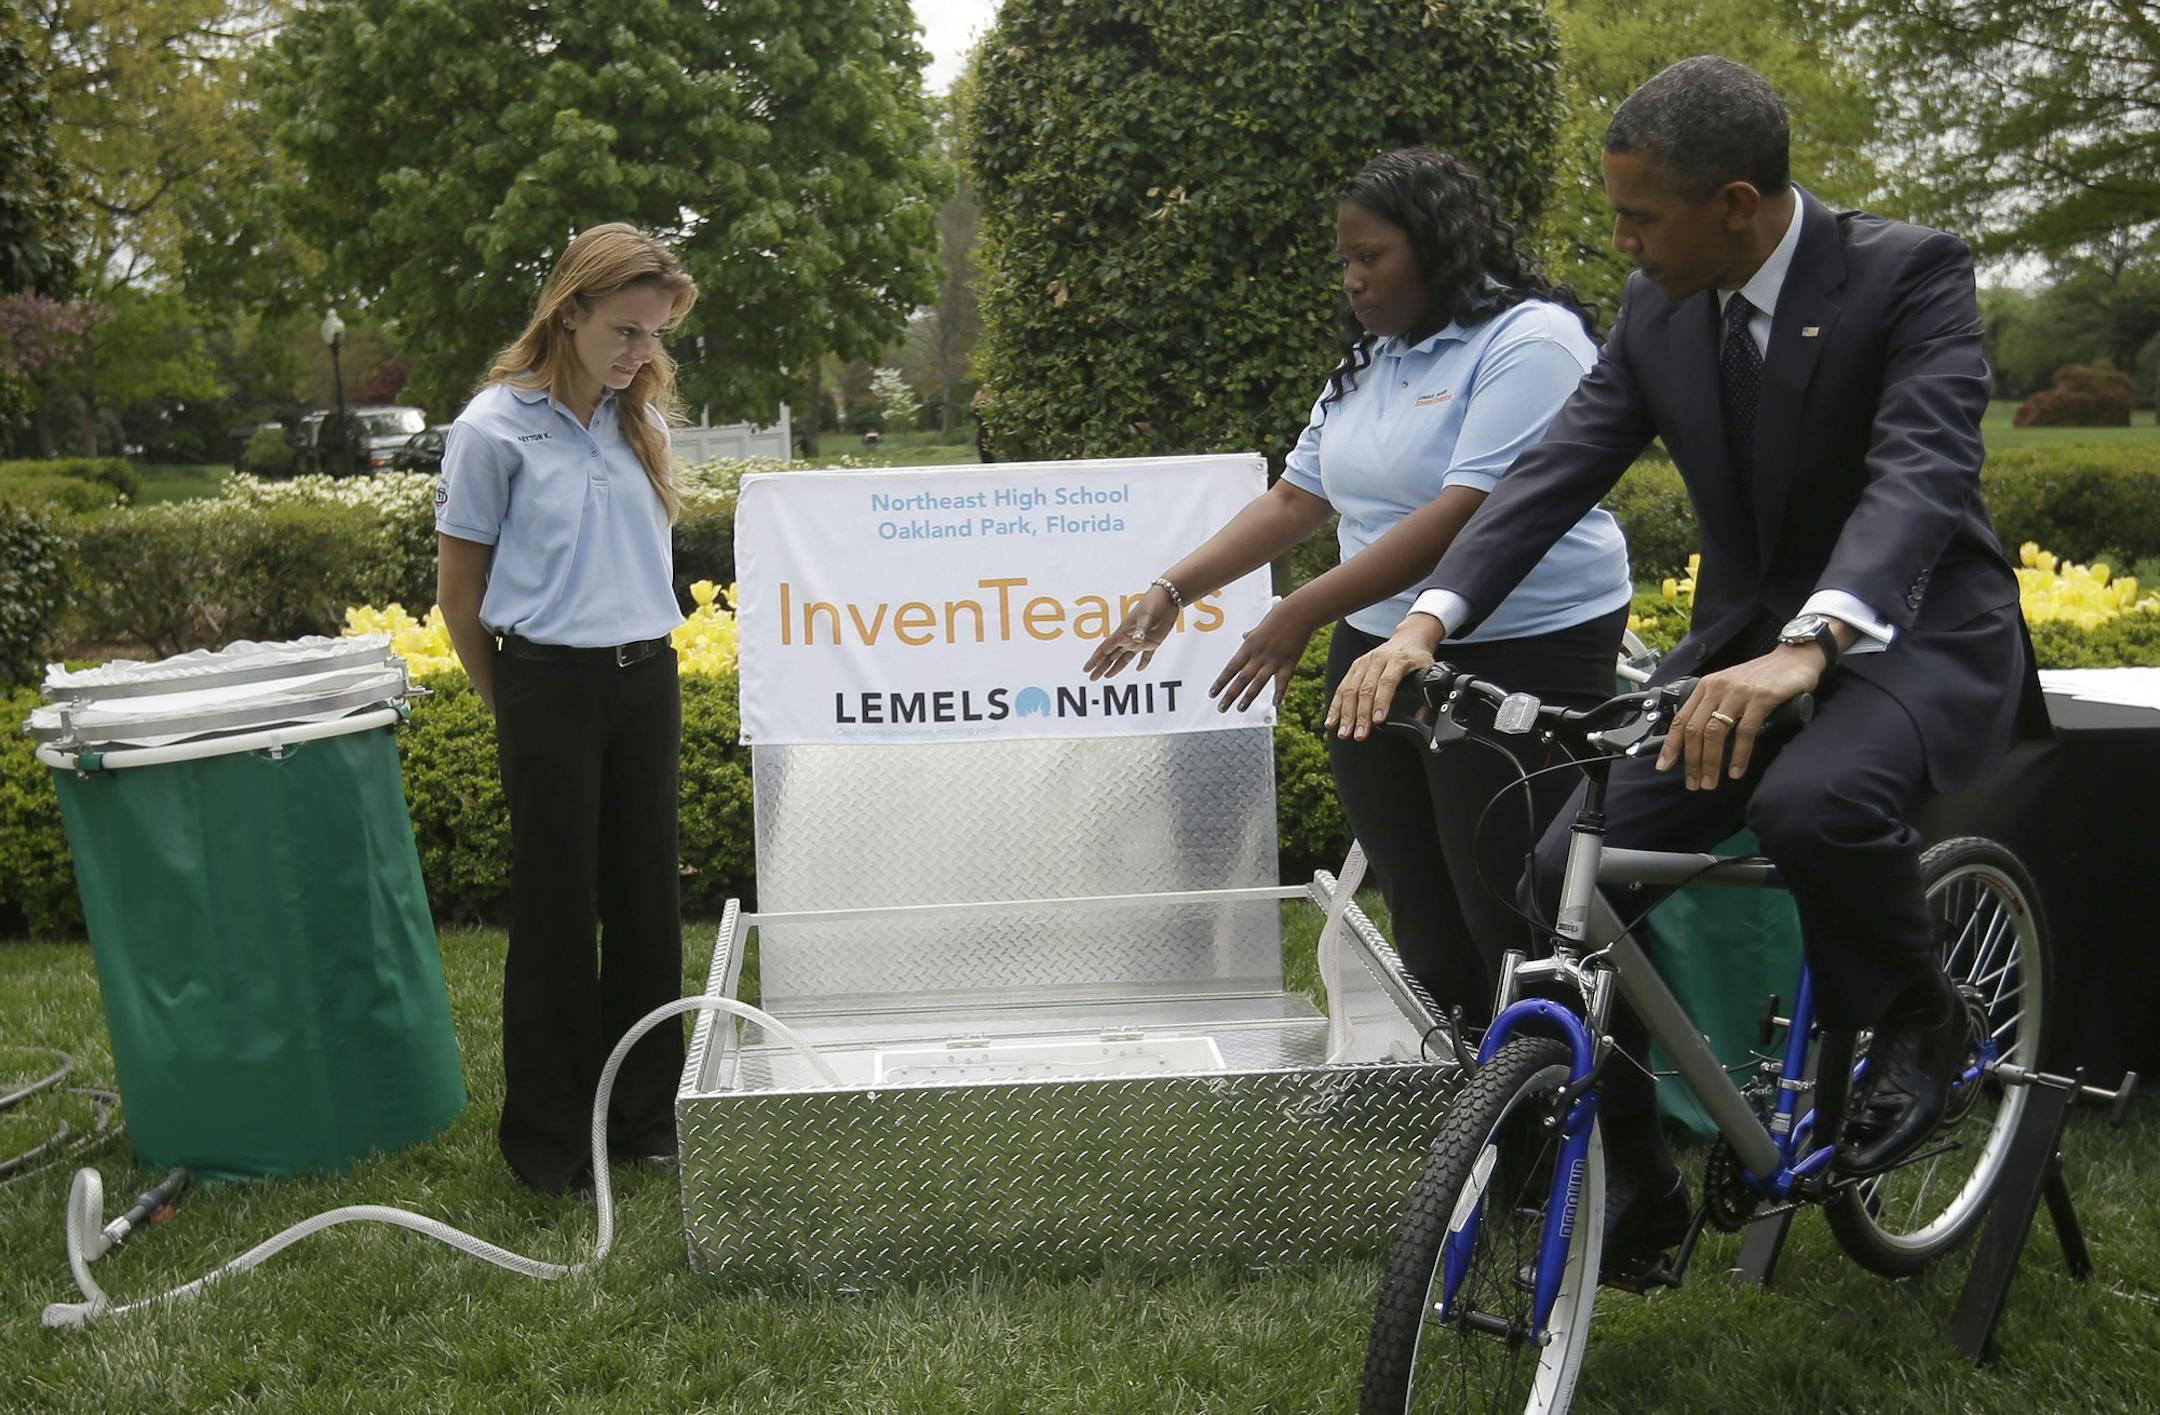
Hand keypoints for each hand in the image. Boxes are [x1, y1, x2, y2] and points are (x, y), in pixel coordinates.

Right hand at [1083, 584, 1178, 679]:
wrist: (1168, 597)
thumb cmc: (1154, 604)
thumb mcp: (1147, 616)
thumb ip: (1141, 629)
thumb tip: (1136, 639)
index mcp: (1124, 632)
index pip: (1105, 649)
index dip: (1096, 659)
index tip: (1087, 669)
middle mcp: (1129, 638)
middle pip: (1111, 656)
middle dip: (1101, 667)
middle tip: (1092, 678)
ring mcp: (1141, 640)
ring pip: (1124, 658)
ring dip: (1116, 667)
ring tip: (1107, 676)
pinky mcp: (1154, 642)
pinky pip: (1146, 656)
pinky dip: (1143, 663)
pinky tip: (1139, 669)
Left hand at [1209, 600, 1315, 711]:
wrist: (1298, 613)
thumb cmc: (1278, 616)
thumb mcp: (1259, 626)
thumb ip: (1251, 635)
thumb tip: (1243, 636)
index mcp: (1248, 647)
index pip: (1230, 668)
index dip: (1220, 682)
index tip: (1212, 694)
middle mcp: (1258, 656)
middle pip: (1241, 679)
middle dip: (1230, 695)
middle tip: (1221, 708)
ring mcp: (1273, 660)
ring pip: (1258, 683)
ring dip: (1248, 697)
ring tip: (1241, 709)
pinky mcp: (1289, 663)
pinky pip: (1282, 681)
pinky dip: (1279, 693)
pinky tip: (1276, 703)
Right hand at [1324, 614, 1446, 739]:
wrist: (1407, 639)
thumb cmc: (1418, 659)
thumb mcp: (1429, 672)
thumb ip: (1427, 696)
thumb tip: (1422, 719)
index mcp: (1398, 660)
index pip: (1387, 682)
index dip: (1381, 702)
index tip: (1378, 721)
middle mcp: (1378, 659)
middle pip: (1365, 689)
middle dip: (1361, 715)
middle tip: (1359, 735)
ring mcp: (1363, 662)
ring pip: (1350, 689)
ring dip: (1346, 714)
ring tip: (1343, 733)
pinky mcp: (1354, 667)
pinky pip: (1342, 687)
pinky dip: (1336, 706)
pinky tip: (1332, 721)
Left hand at [1656, 644, 1823, 788]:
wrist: (1793, 658)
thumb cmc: (1761, 677)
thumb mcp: (1729, 687)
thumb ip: (1714, 706)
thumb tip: (1697, 738)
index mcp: (1706, 687)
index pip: (1680, 719)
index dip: (1670, 745)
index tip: (1663, 766)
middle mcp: (1718, 688)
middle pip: (1695, 730)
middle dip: (1691, 761)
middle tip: (1693, 784)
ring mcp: (1738, 693)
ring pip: (1715, 733)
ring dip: (1710, 762)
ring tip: (1710, 782)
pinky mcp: (1761, 698)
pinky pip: (1744, 732)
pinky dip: (1738, 755)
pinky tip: (1736, 771)